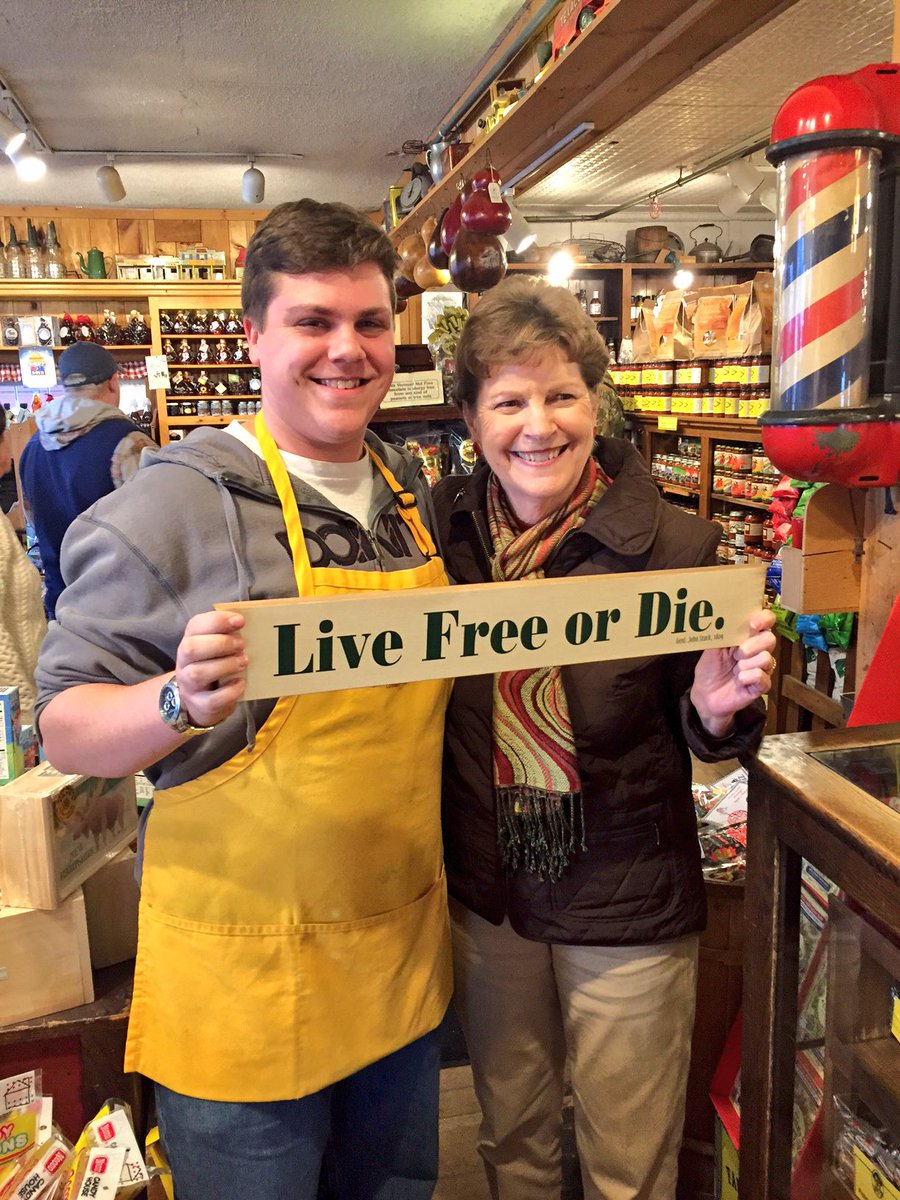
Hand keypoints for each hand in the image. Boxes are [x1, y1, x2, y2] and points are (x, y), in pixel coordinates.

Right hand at [174, 611, 246, 728]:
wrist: (200, 701)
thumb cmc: (213, 666)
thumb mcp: (216, 648)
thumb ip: (228, 634)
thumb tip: (247, 623)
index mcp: (190, 641)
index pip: (195, 625)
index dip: (217, 621)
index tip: (240, 621)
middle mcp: (184, 662)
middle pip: (191, 648)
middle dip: (220, 644)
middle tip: (242, 645)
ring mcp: (189, 685)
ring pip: (198, 673)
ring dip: (225, 665)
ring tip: (244, 662)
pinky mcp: (200, 705)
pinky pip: (212, 700)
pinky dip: (230, 691)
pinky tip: (241, 683)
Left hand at [690, 608, 776, 737]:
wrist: (705, 694)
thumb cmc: (710, 668)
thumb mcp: (712, 647)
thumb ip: (722, 632)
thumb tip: (726, 614)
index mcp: (748, 637)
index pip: (766, 621)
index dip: (764, 619)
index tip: (753, 624)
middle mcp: (758, 651)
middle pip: (769, 638)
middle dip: (751, 645)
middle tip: (736, 654)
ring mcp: (761, 668)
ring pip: (767, 658)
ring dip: (746, 664)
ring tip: (735, 670)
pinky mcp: (761, 686)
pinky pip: (762, 677)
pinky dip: (747, 677)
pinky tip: (739, 681)